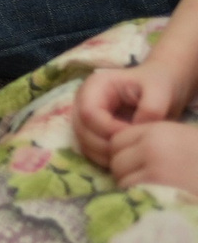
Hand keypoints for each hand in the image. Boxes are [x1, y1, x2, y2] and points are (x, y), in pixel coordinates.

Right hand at [79, 63, 193, 167]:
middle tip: (132, 152)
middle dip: (105, 145)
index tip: (134, 137)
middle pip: (81, 130)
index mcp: (95, 86)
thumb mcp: (160, 91)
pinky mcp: (91, 130)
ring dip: (104, 154)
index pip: (88, 113)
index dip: (108, 130)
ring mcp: (85, 116)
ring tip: (130, 155)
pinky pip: (90, 148)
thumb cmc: (159, 84)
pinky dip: (104, 157)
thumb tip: (136, 132)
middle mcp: (83, 100)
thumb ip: (150, 109)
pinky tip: (125, 157)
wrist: (161, 85)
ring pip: (82, 142)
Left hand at [110, 120, 197, 191]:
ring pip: (119, 173)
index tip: (132, 165)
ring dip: (128, 183)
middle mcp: (152, 143)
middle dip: (122, 170)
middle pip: (115, 156)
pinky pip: (130, 188)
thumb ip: (156, 141)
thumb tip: (133, 151)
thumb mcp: (182, 139)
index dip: (121, 154)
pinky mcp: (157, 181)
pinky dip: (136, 194)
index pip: (118, 139)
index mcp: (157, 130)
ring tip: (145, 188)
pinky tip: (151, 197)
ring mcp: (154, 162)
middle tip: (137, 179)